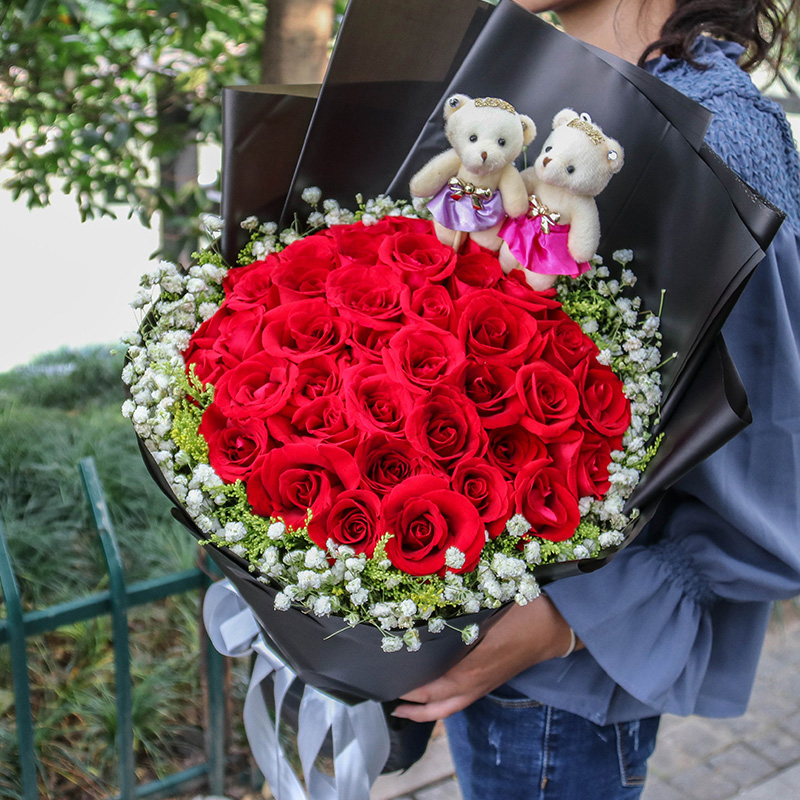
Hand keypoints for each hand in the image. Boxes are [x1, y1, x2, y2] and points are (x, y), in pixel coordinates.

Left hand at [392, 594, 580, 722]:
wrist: (555, 626)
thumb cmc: (523, 614)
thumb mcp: (486, 611)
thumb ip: (457, 618)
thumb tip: (427, 610)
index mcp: (470, 670)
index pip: (430, 688)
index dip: (408, 688)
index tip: (387, 681)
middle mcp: (475, 684)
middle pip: (437, 706)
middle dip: (412, 708)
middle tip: (390, 702)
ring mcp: (485, 685)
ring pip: (450, 707)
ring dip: (428, 710)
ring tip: (407, 707)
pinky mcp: (491, 681)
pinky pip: (462, 699)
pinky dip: (445, 701)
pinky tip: (437, 691)